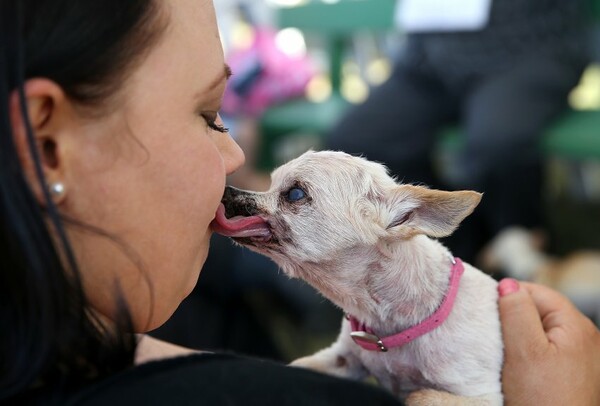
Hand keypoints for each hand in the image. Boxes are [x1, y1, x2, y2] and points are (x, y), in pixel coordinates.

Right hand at [498, 279, 599, 404]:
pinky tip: (513, 366)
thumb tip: (507, 284)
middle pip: (539, 312)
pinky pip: (544, 352)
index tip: (486, 309)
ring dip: (517, 337)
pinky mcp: (570, 375)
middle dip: (512, 318)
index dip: (509, 296)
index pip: (537, 292)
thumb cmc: (544, 401)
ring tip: (502, 351)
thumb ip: (516, 313)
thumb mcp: (524, 351)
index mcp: (577, 326)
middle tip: (492, 333)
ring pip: (539, 332)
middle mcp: (584, 339)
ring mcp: (578, 359)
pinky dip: (526, 354)